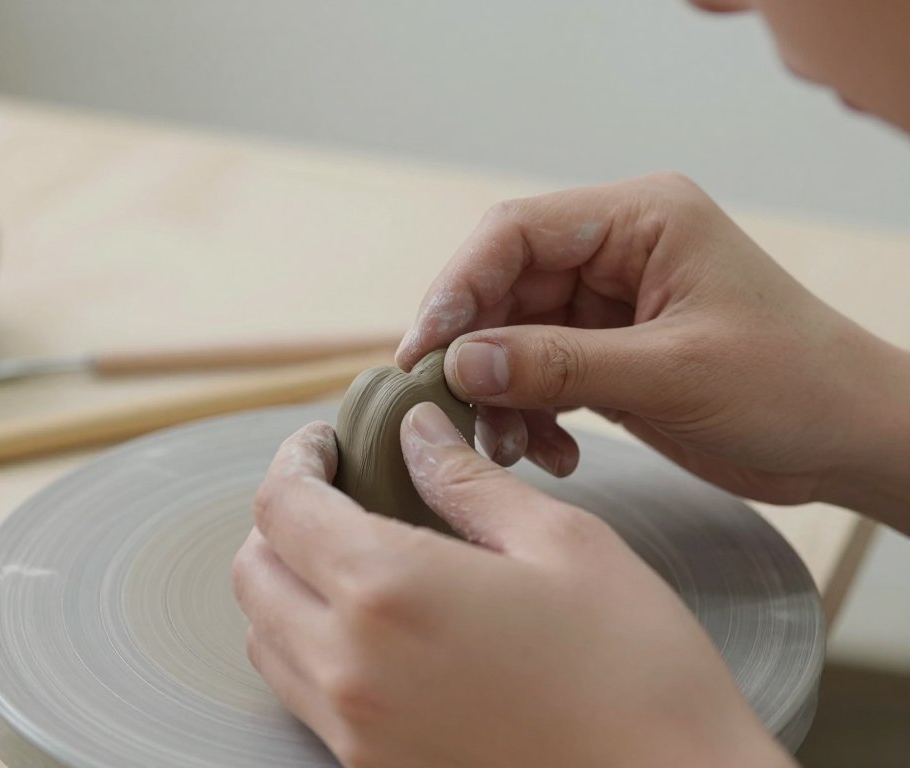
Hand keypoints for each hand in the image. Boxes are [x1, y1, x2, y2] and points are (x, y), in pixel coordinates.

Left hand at [232, 406, 793, 767]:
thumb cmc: (635, 663)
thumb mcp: (560, 541)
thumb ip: (467, 480)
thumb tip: (415, 431)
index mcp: (389, 589)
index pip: (283, 507)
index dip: (296, 459)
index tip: (327, 441)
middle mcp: (349, 666)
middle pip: (254, 573)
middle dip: (282, 518)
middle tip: (338, 487)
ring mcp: (356, 729)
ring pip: (266, 636)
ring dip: (288, 581)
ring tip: (351, 549)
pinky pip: (303, 692)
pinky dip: (309, 641)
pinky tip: (374, 619)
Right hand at [396, 173, 909, 528]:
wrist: (849, 440)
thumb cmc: (792, 385)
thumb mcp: (671, 372)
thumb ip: (560, 364)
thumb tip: (461, 362)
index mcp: (640, 220)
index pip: (517, 232)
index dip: (459, 287)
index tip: (425, 349)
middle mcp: (617, 252)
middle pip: (507, 287)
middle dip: (478, 353)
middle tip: (453, 410)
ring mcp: (611, 306)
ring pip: (516, 337)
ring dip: (502, 394)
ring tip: (512, 447)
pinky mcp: (610, 354)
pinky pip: (542, 374)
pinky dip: (533, 414)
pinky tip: (553, 452)